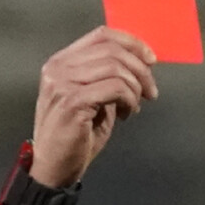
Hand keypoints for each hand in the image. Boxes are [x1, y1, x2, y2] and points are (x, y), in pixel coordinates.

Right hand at [30, 26, 157, 187]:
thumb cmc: (74, 137)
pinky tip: (127, 114)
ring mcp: (63, 83)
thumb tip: (139, 65)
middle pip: (111, 50)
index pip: (101, 36)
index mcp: (61, 62)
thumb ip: (107, 78)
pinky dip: (129, 99)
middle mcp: (58, 68)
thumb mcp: (92, 99)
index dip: (132, 43)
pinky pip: (115, 87)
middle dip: (140, 69)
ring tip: (135, 106)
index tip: (151, 59)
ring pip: (115, 67)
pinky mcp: (73, 101)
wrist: (54, 168)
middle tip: (150, 91)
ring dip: (135, 87)